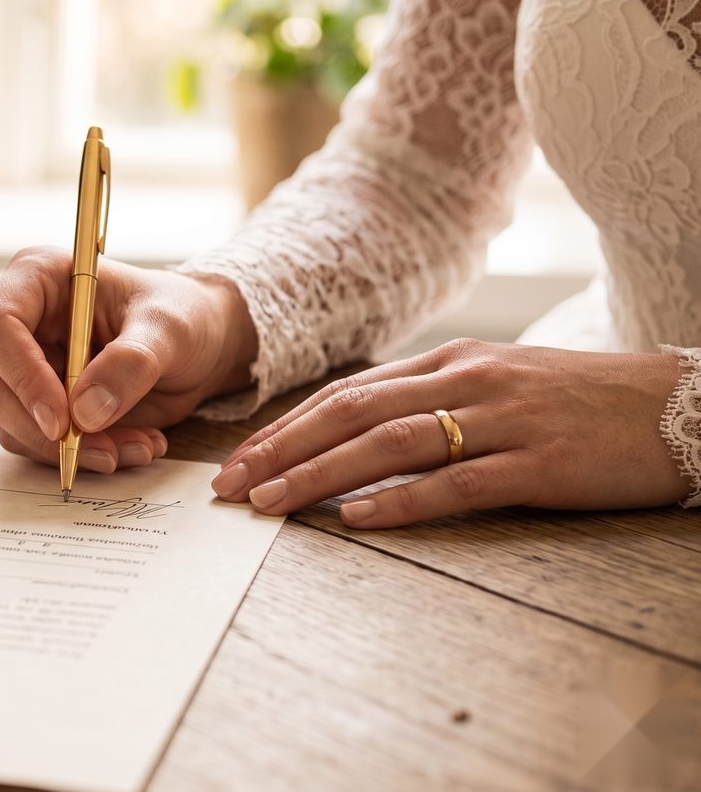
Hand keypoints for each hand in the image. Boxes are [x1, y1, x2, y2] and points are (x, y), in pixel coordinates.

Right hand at [0, 247, 257, 472]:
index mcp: (37, 279)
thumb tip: (85, 413)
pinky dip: (82, 457)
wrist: (197, 346)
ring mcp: (23, 367)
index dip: (21, 376)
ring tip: (136, 447)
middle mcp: (20, 323)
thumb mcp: (170, 330)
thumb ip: (131, 363)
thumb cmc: (180, 317)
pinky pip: (39, 444)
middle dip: (46, 431)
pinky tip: (133, 446)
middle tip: (105, 452)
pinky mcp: (37, 405)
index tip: (63, 421)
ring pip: (12, 424)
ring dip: (70, 452)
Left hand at [212, 339, 688, 527]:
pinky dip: (402, 502)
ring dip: (320, 475)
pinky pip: (457, 483)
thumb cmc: (584, 402)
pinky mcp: (540, 463)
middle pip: (352, 414)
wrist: (684, 406)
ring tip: (270, 503)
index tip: (237, 461)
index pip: (347, 395)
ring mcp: (503, 420)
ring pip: (390, 444)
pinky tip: (358, 521)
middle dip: (281, 450)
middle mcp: (468, 382)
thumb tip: (360, 435)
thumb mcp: (500, 386)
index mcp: (452, 363)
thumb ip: (435, 403)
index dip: (286, 428)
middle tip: (229, 487)